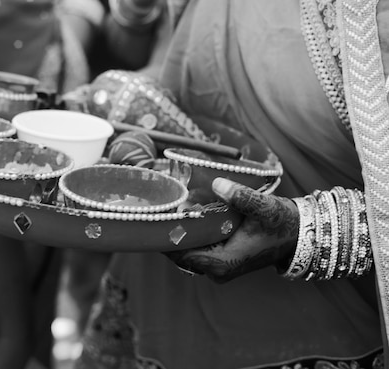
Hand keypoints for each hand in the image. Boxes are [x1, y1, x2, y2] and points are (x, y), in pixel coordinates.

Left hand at [164, 177, 298, 282]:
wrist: (299, 234)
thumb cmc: (281, 222)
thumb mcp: (263, 207)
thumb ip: (240, 196)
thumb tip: (218, 184)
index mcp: (221, 263)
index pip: (179, 254)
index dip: (165, 234)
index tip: (156, 213)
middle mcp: (216, 270)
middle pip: (179, 252)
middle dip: (170, 229)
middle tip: (162, 203)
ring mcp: (218, 267)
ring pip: (188, 248)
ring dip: (181, 229)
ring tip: (174, 204)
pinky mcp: (221, 259)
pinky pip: (197, 246)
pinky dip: (192, 231)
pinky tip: (189, 211)